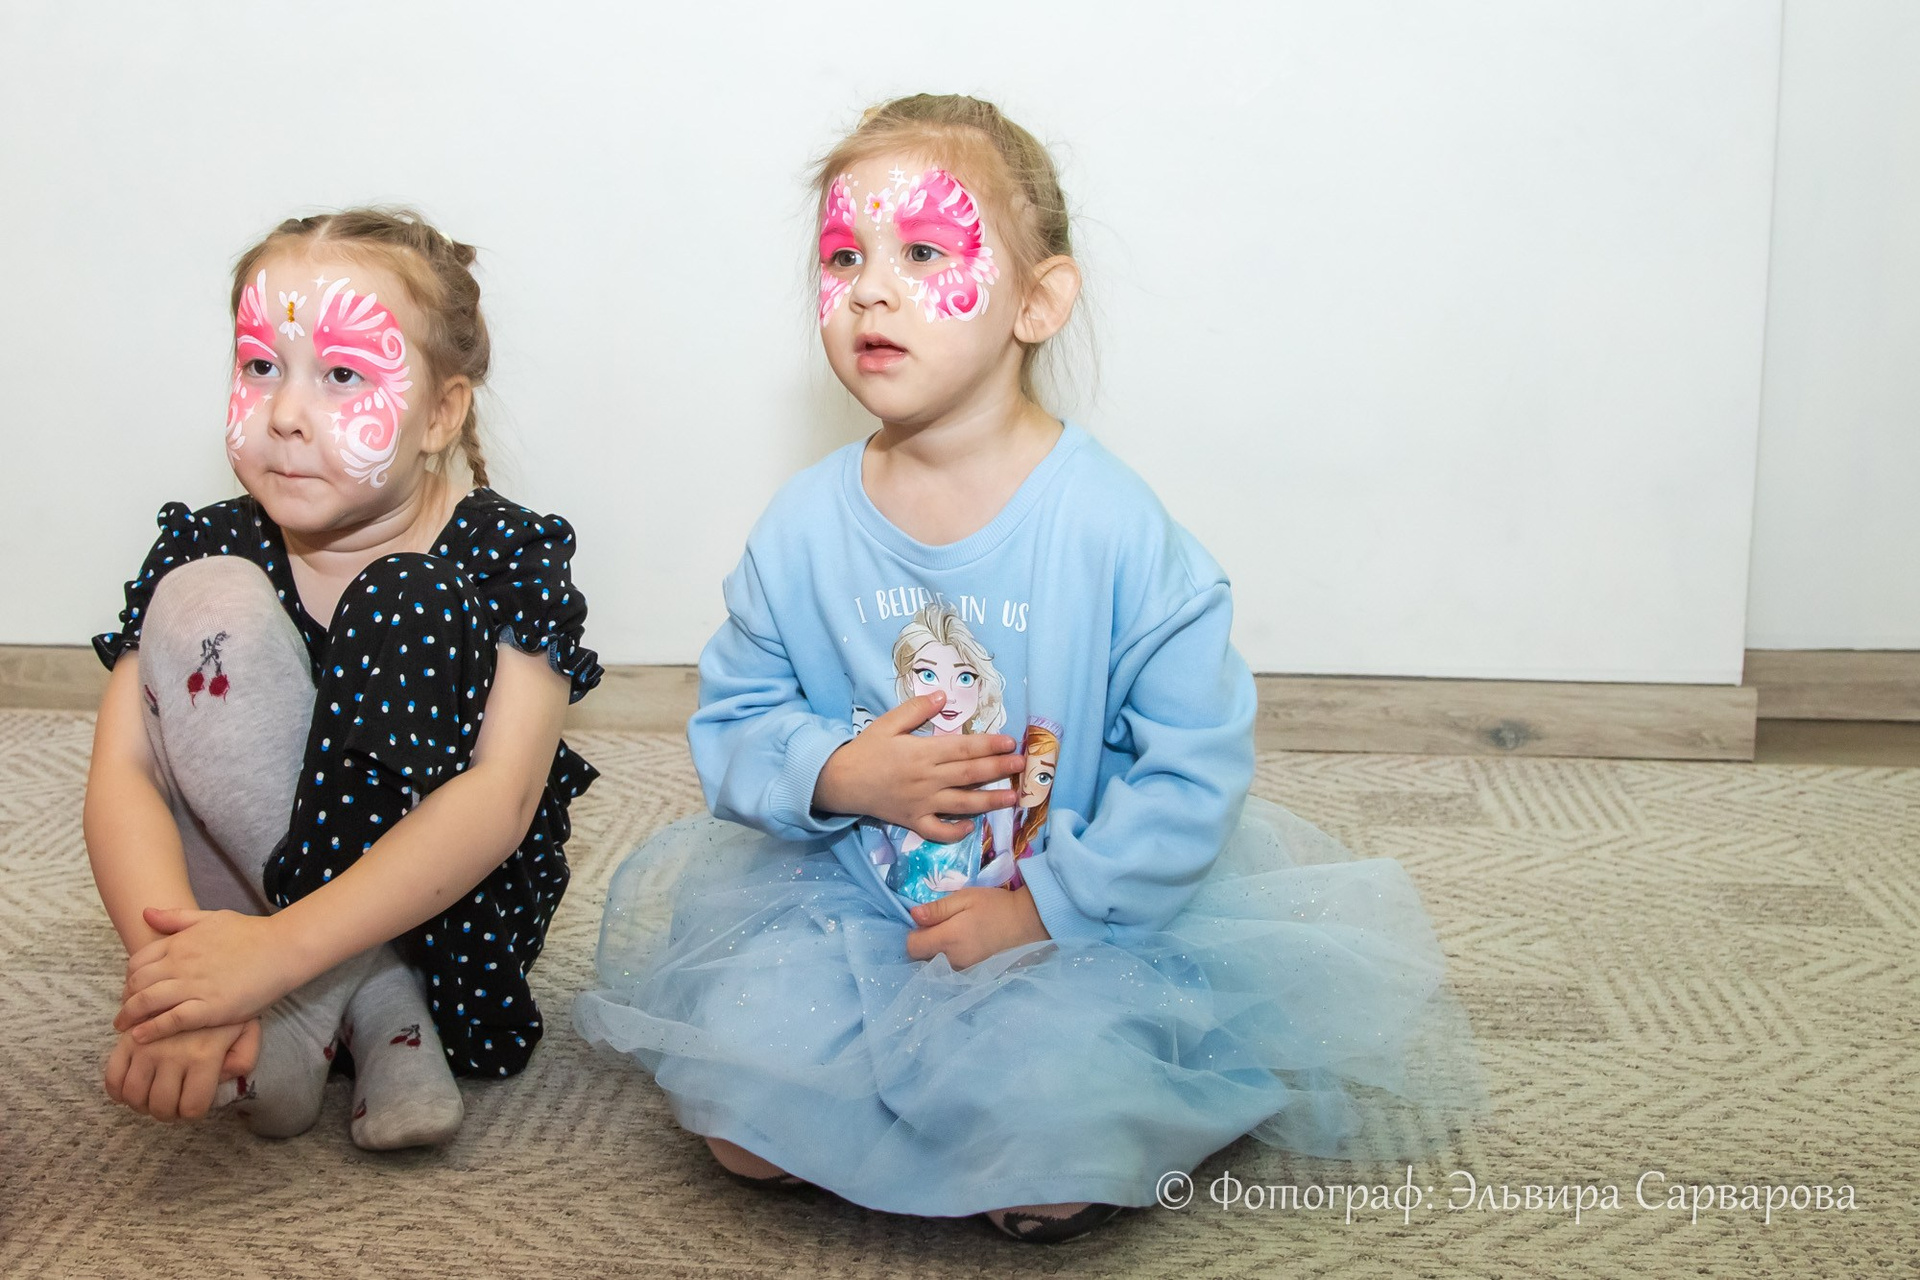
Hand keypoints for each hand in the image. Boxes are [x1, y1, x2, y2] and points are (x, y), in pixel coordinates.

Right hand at [104, 1019, 258, 1121]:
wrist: (205, 977)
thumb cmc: (228, 1010)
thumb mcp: (248, 1031)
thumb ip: (243, 1059)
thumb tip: (220, 1078)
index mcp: (203, 1056)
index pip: (192, 1107)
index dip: (193, 1113)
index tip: (194, 1105)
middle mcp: (172, 1054)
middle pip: (160, 1106)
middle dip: (168, 1113)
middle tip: (173, 1105)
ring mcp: (146, 1048)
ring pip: (133, 1095)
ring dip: (142, 1105)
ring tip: (154, 1096)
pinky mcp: (127, 1040)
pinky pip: (113, 1076)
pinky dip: (118, 1091)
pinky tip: (133, 1088)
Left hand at [116, 908, 300, 1041]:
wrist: (283, 949)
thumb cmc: (252, 932)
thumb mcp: (213, 917)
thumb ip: (177, 917)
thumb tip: (145, 913)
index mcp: (180, 943)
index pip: (137, 962)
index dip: (129, 978)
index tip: (131, 990)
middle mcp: (180, 964)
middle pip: (137, 984)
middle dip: (125, 999)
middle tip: (125, 1012)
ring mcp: (193, 986)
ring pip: (146, 1002)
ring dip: (129, 1017)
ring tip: (124, 1028)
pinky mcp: (208, 1009)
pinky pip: (169, 1021)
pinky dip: (150, 1030)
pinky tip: (140, 1037)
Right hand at [814, 692, 1023, 841]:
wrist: (840, 781)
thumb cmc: (866, 750)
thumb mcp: (887, 723)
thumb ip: (916, 710)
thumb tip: (942, 695)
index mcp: (922, 753)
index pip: (963, 748)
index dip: (988, 745)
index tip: (1010, 742)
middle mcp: (927, 779)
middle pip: (969, 774)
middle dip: (999, 769)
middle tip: (1022, 765)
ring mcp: (922, 803)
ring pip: (962, 804)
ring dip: (990, 801)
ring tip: (1014, 798)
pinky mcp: (913, 821)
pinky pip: (937, 830)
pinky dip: (955, 831)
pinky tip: (970, 826)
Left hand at [906, 885, 1049, 968]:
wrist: (1030, 924)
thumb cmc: (997, 907)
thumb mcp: (966, 898)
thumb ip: (938, 909)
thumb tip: (913, 915)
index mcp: (948, 939)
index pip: (912, 946)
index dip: (914, 934)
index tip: (926, 924)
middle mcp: (953, 961)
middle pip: (923, 959)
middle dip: (926, 945)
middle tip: (942, 928)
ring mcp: (965, 972)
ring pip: (938, 967)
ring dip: (939, 955)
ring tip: (957, 937)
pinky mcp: (976, 976)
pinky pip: (954, 972)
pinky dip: (953, 962)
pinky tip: (966, 949)